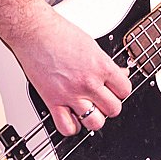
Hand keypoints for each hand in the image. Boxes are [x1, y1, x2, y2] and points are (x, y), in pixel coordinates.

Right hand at [11, 8, 131, 136]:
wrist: (35, 32)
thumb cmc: (59, 33)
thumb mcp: (92, 45)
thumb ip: (107, 63)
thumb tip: (120, 74)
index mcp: (101, 65)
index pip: (125, 90)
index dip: (121, 90)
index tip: (116, 89)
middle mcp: (88, 82)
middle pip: (113, 109)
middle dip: (110, 105)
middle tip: (103, 98)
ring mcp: (71, 94)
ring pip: (95, 123)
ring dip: (94, 117)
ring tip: (89, 108)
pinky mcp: (53, 102)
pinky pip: (68, 128)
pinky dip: (71, 126)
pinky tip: (72, 116)